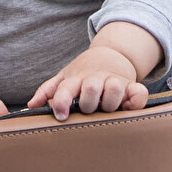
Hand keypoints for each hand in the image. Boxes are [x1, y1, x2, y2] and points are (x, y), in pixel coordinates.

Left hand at [29, 41, 151, 119]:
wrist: (110, 54)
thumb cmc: (84, 73)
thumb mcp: (65, 78)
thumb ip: (48, 90)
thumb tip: (31, 106)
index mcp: (77, 78)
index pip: (66, 89)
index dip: (61, 103)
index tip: (60, 116)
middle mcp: (96, 78)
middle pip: (91, 88)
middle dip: (88, 104)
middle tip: (88, 110)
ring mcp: (116, 80)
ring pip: (114, 89)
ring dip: (110, 103)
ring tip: (106, 109)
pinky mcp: (132, 86)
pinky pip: (139, 94)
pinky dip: (136, 103)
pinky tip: (127, 108)